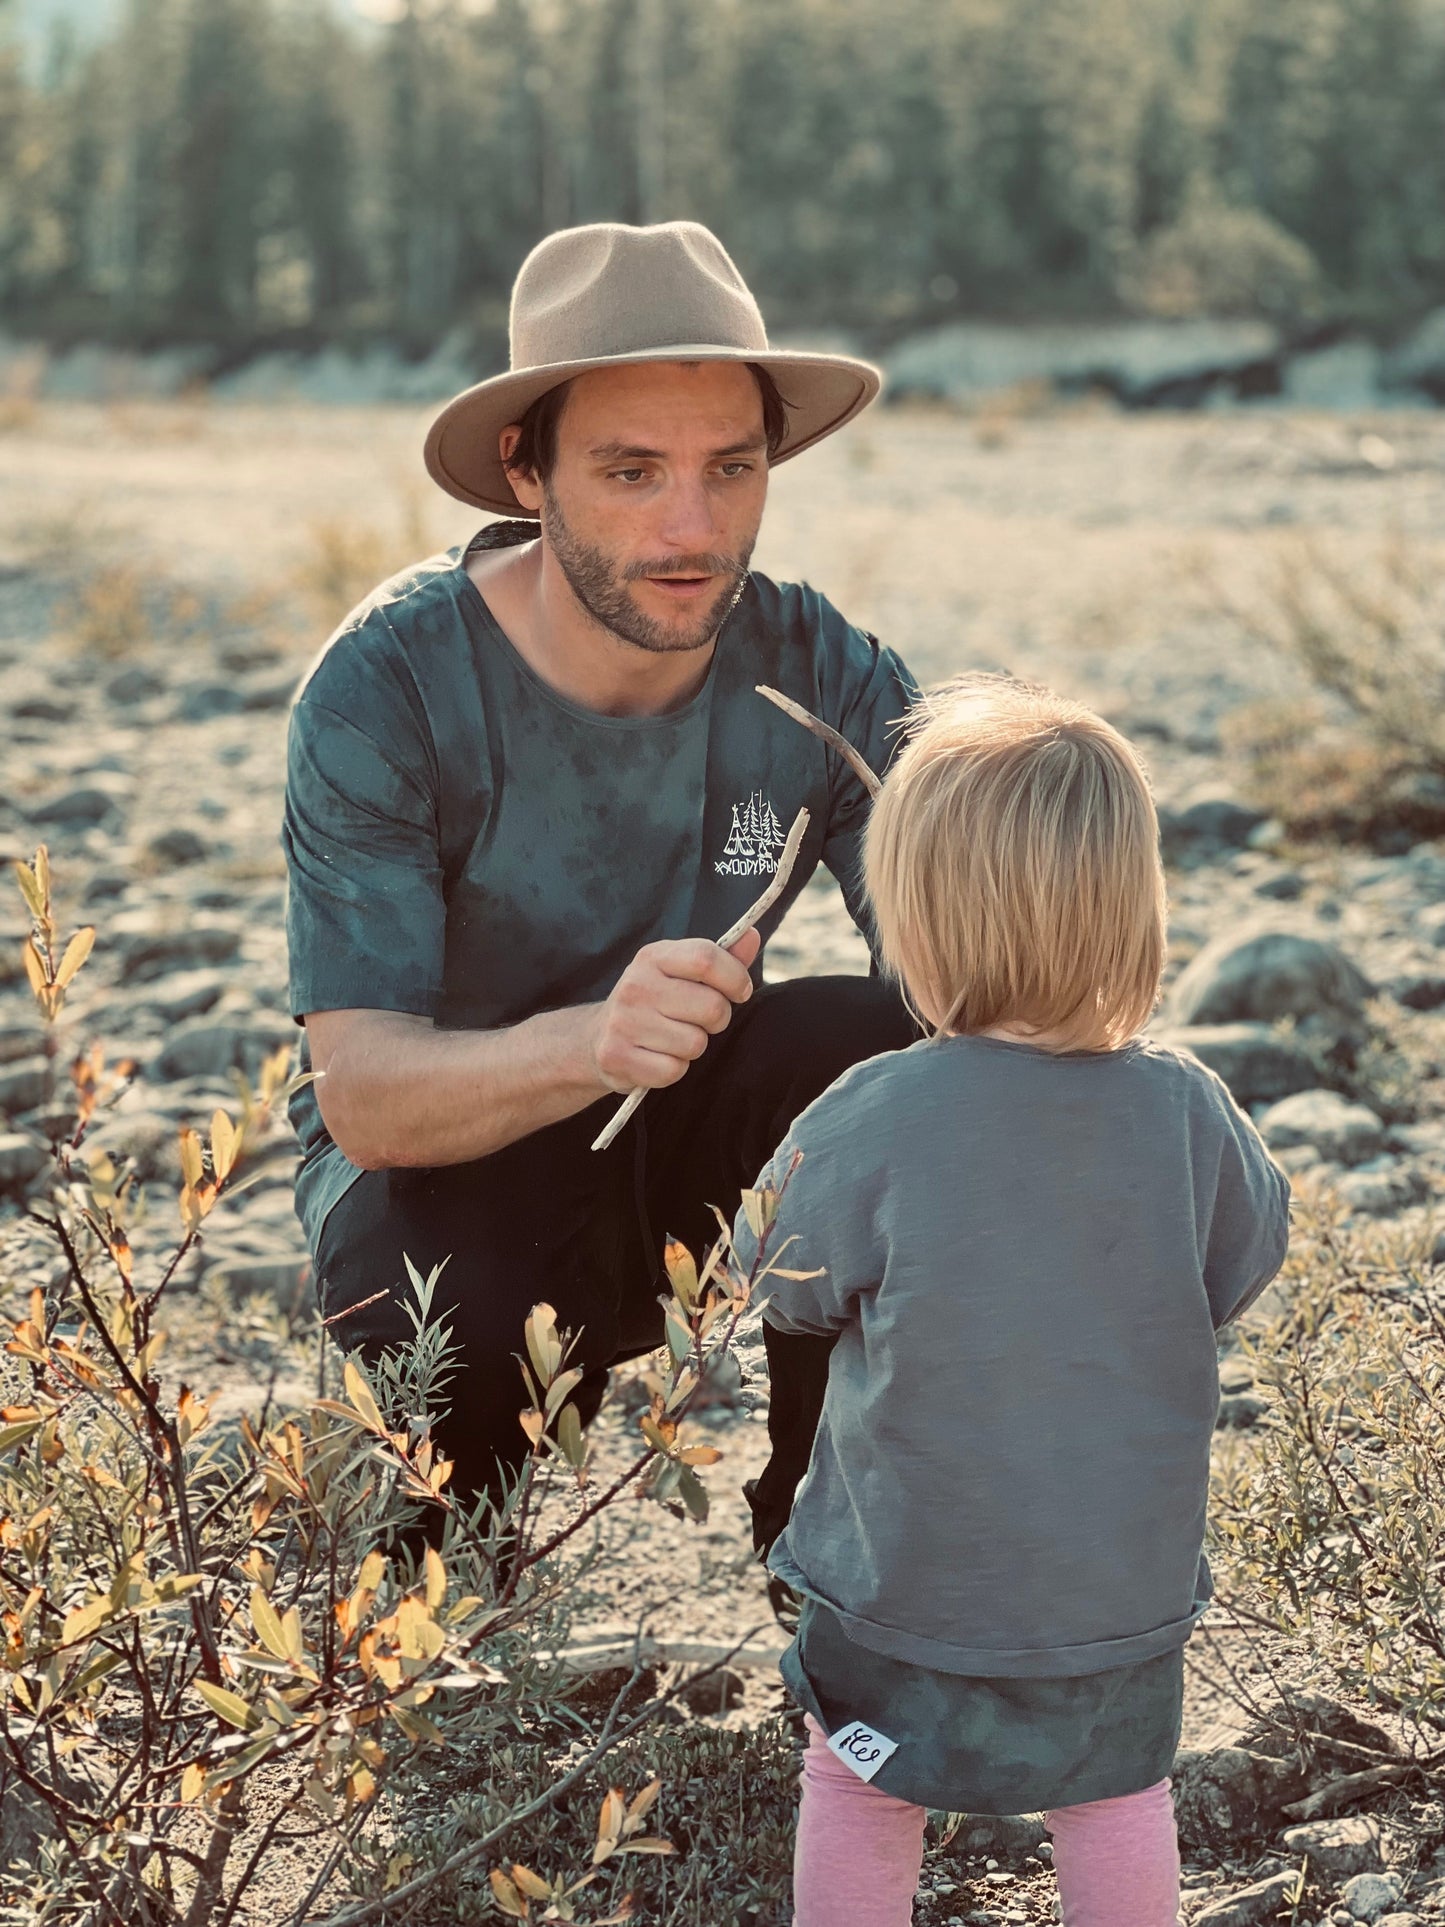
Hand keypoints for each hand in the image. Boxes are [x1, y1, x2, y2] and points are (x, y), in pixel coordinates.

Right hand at [590, 929, 761, 1093]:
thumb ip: (721, 957)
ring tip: (674, 1038)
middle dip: (718, 1019)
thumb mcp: (681, 971)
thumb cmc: (653, 1001)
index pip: (707, 959)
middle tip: (700, 1020)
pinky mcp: (616, 1056)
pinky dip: (673, 1070)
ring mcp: (623, 1021)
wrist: (597, 1036)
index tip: (740, 991)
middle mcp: (635, 985)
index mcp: (653, 957)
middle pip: (711, 1007)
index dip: (736, 978)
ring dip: (694, 1046)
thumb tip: (752, 935)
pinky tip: (658, 1057)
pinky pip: (673, 1070)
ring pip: (695, 1043)